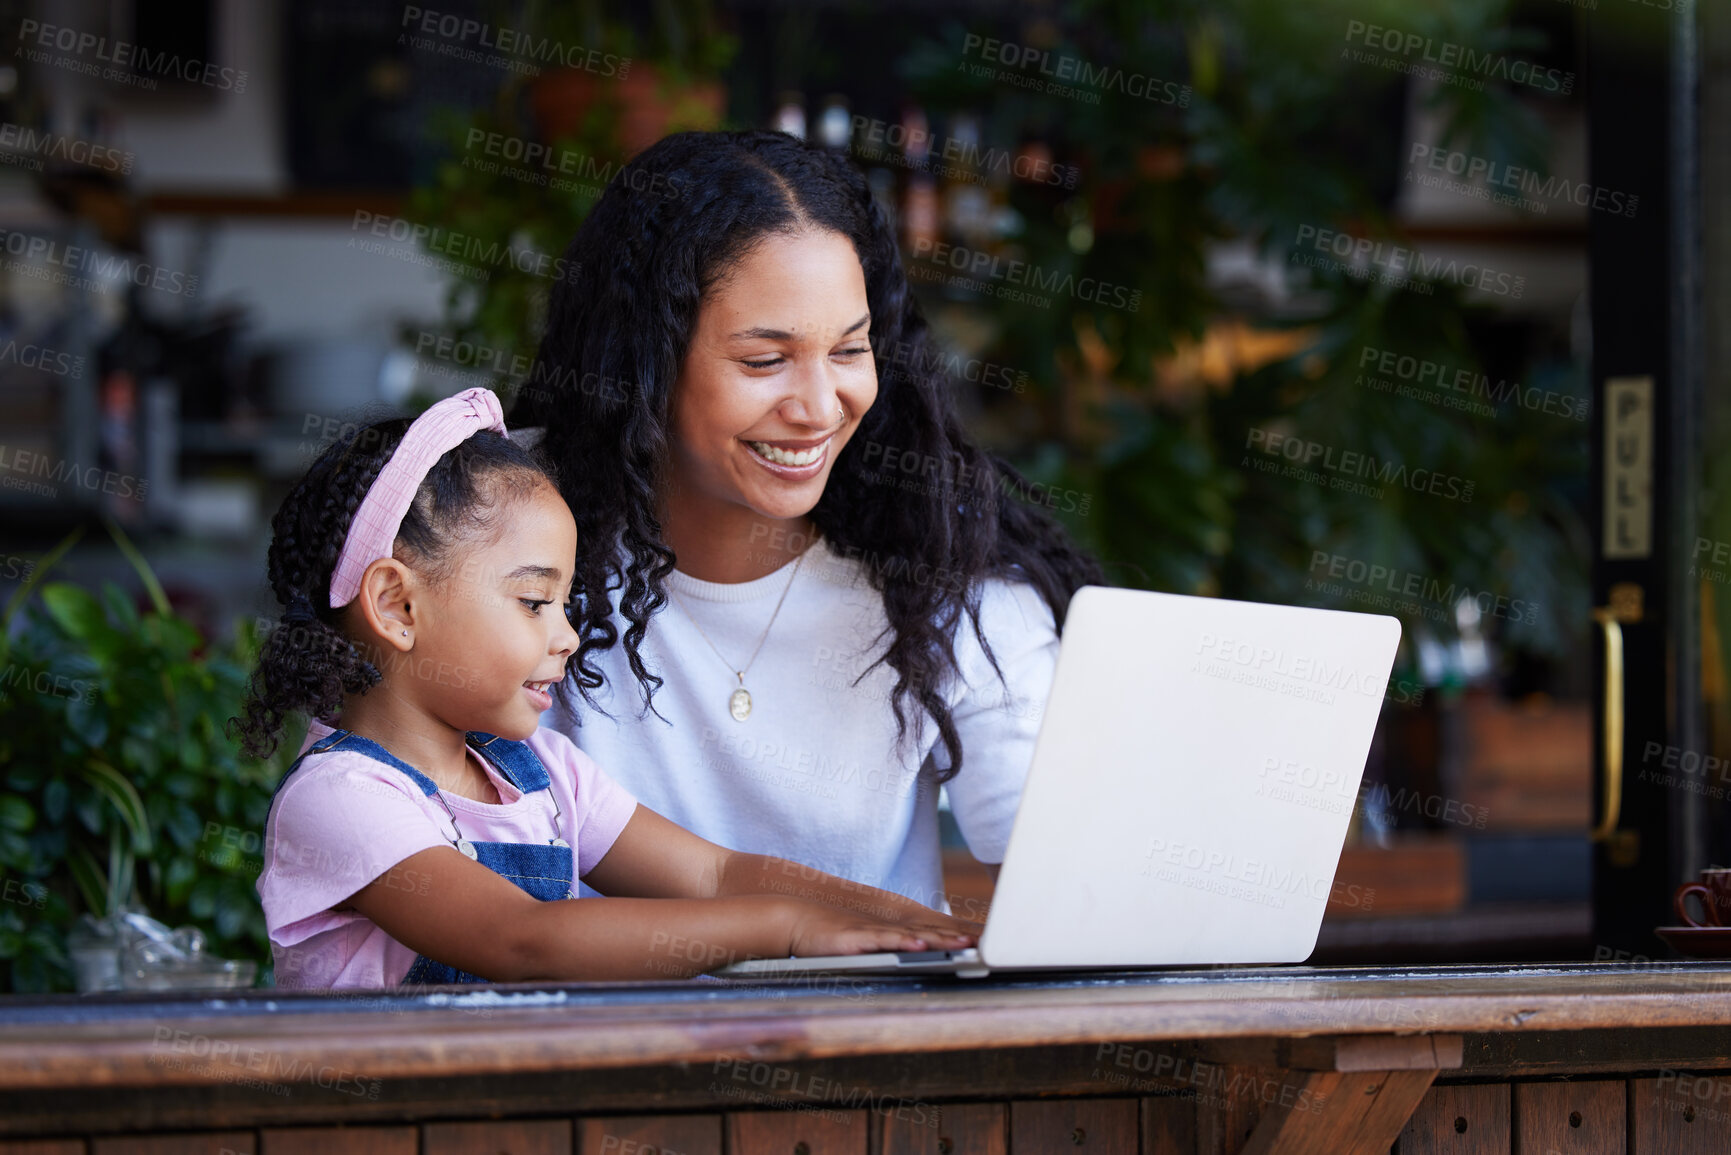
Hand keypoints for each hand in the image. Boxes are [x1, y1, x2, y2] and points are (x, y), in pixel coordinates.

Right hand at [785, 900, 976, 957]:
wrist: (797, 920)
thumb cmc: (832, 935)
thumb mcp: (869, 942)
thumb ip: (893, 947)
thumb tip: (919, 953)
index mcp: (896, 929)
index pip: (936, 931)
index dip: (964, 935)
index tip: (991, 943)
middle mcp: (890, 927)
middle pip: (933, 932)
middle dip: (962, 937)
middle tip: (992, 943)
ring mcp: (875, 932)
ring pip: (914, 936)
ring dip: (941, 939)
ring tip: (966, 943)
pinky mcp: (857, 939)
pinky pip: (883, 941)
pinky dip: (903, 943)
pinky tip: (920, 946)